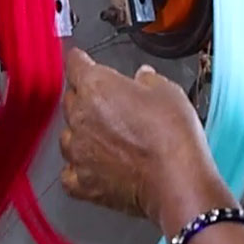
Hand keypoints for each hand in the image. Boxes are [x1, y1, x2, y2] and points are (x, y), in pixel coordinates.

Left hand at [59, 47, 225, 228]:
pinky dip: (79, 167)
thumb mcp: (169, 91)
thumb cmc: (172, 136)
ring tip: (105, 137)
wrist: (175, 180)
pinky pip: (69, 171)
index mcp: (96, 86)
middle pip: (70, 99)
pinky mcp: (81, 182)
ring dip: (81, 132)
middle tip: (108, 103)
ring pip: (68, 135)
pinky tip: (95, 166)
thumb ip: (149, 80)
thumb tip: (144, 78)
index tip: (81, 61)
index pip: (74, 64)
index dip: (80, 61)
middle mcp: (80, 117)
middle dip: (85, 97)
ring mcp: (77, 152)